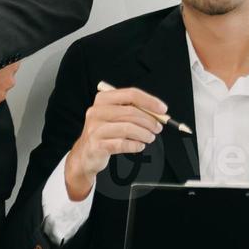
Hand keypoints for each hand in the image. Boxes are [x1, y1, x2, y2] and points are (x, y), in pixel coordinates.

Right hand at [63, 86, 164, 201]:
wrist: (85, 154)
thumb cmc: (104, 133)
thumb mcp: (115, 117)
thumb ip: (134, 111)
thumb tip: (158, 113)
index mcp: (103, 99)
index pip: (131, 94)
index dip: (150, 101)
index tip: (163, 109)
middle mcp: (97, 112)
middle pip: (131, 112)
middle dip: (149, 120)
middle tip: (158, 127)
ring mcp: (95, 129)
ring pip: (128, 128)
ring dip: (144, 134)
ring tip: (150, 138)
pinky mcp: (97, 145)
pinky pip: (122, 144)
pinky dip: (135, 145)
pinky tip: (139, 146)